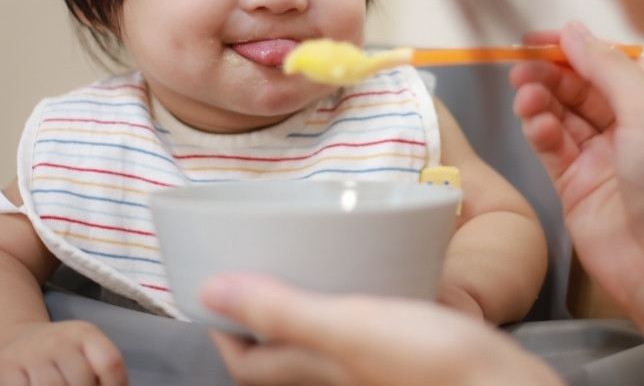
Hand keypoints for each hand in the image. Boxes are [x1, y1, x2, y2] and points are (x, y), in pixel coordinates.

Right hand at [0, 320, 126, 385]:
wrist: (16, 340)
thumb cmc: (59, 354)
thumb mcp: (84, 351)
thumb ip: (101, 370)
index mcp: (84, 333)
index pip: (110, 362)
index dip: (116, 385)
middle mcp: (57, 339)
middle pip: (83, 381)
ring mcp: (31, 353)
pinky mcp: (7, 368)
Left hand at [200, 274, 561, 385]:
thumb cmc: (433, 366)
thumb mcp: (349, 327)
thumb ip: (283, 311)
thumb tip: (210, 292)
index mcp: (313, 371)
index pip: (245, 359)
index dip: (224, 327)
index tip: (216, 288)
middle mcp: (336, 377)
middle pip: (278, 354)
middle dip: (260, 318)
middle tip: (257, 270)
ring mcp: (369, 371)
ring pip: (319, 346)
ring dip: (304, 311)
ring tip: (307, 269)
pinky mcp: (402, 359)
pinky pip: (359, 336)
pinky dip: (349, 310)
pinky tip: (369, 283)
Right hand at [510, 21, 643, 312]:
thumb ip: (608, 67)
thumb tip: (573, 31)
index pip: (610, 62)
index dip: (574, 47)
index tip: (538, 38)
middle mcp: (631, 127)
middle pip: (579, 86)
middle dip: (549, 73)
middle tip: (520, 67)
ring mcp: (602, 158)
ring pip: (560, 115)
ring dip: (539, 100)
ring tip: (524, 95)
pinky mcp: (575, 186)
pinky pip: (550, 147)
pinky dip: (538, 131)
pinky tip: (533, 123)